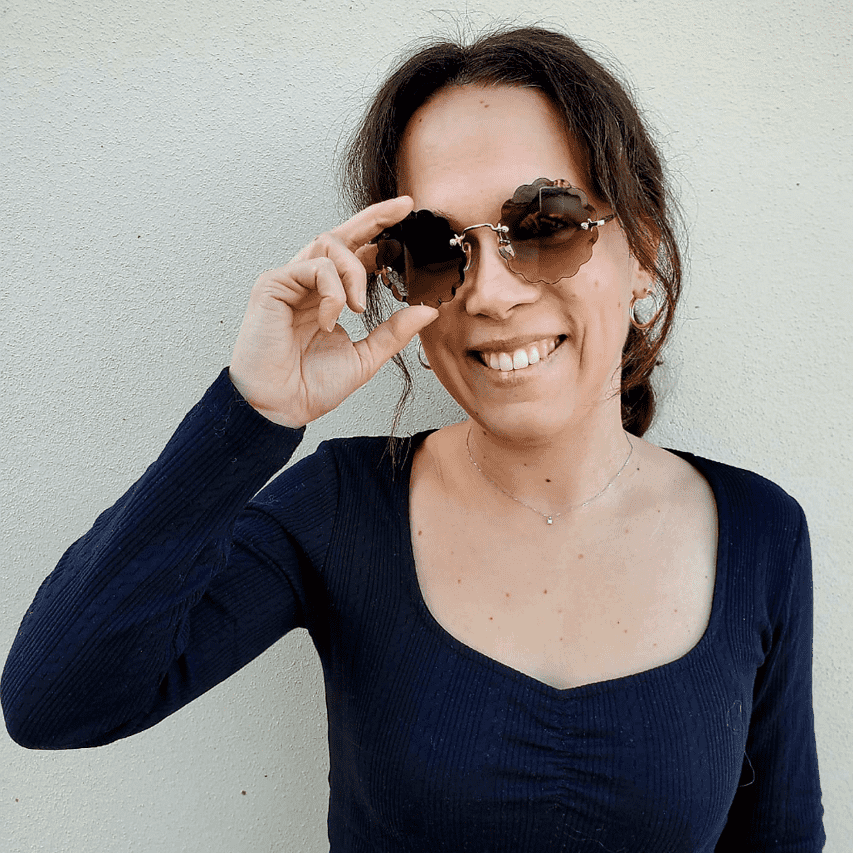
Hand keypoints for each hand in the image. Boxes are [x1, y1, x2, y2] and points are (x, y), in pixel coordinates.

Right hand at [229, 197, 438, 427]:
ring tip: (358, 307)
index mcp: (328, 296)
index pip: (357, 255)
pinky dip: (332, 290)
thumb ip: (395, 332)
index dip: (380, 236)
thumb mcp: (366, 357)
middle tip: (404, 207)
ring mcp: (289, 281)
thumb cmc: (312, 384)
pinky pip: (314, 267)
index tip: (408, 220)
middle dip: (374, 217)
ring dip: (354, 270)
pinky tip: (332, 317)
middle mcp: (308, 283)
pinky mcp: (273, 284)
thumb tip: (428, 310)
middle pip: (341, 234)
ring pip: (329, 245)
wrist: (281, 406)